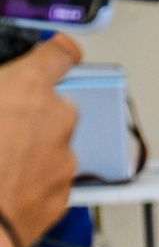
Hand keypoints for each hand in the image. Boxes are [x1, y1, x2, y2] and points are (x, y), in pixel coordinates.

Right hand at [0, 34, 81, 246]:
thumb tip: (2, 97)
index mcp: (28, 89)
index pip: (59, 54)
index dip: (57, 52)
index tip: (57, 52)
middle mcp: (58, 119)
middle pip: (53, 106)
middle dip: (31, 114)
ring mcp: (65, 159)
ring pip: (52, 145)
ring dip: (30, 150)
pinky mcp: (64, 194)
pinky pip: (50, 179)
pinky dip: (32, 181)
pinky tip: (3, 189)